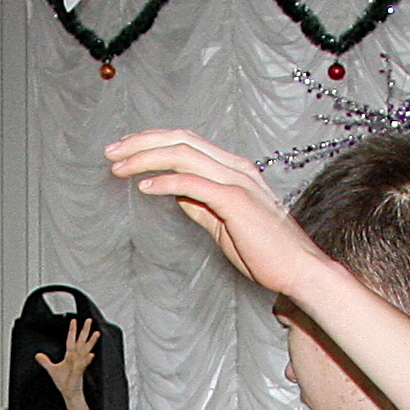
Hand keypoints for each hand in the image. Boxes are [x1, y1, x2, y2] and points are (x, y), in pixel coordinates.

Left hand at [38, 316, 101, 399]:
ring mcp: (79, 364)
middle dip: (85, 331)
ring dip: (91, 342)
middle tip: (89, 320)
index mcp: (70, 356)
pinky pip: (83, 365)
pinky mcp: (79, 373)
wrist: (69, 393)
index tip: (74, 321)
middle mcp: (76, 358)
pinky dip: (87, 360)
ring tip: (96, 333)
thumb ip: (45, 361)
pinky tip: (91, 355)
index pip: (71, 340)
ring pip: (85, 351)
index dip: (72, 330)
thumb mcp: (51, 369)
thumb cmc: (64, 382)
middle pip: (81, 341)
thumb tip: (37, 355)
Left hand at [107, 129, 315, 291]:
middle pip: (180, 139)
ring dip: (146, 158)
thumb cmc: (267, 251)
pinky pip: (194, 183)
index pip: (186, 142)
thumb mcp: (223, 222)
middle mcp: (234, 168)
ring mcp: (236, 182)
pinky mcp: (236, 200)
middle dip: (141, 142)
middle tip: (111, 152)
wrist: (299, 269)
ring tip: (120, 167)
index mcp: (232, 169)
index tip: (124, 151)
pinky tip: (145, 187)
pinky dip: (166, 181)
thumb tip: (175, 192)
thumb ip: (200, 204)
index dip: (152, 142)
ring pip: (183, 154)